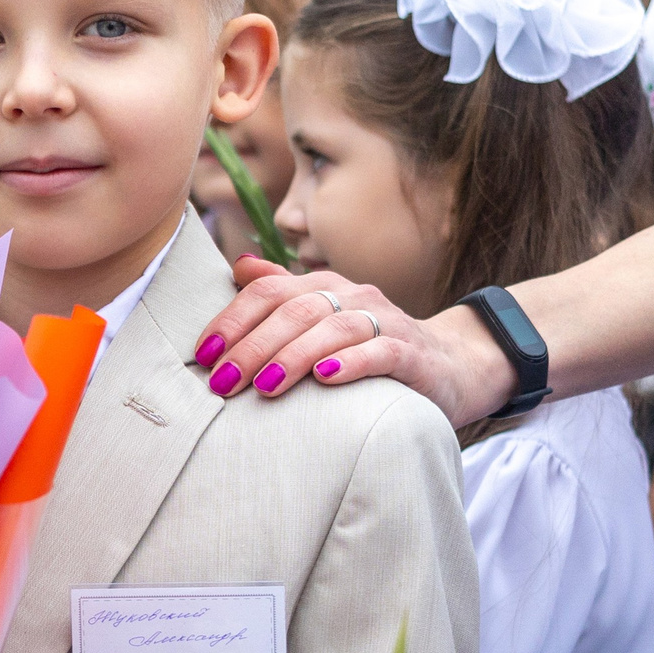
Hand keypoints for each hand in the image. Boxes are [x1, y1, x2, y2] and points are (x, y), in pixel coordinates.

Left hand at [194, 256, 511, 426]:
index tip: (203, 355)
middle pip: (295, 311)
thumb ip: (282, 294)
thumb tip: (238, 266)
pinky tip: (326, 377)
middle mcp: (353, 297)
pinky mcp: (413, 354)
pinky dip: (352, 362)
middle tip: (221, 382)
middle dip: (252, 347)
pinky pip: (382, 352)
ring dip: (293, 356)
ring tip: (263, 386)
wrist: (450, 367)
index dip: (232, 320)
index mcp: (324, 287)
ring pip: (334, 329)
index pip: (268, 291)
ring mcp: (386, 323)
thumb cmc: (370, 348)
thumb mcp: (323, 320)